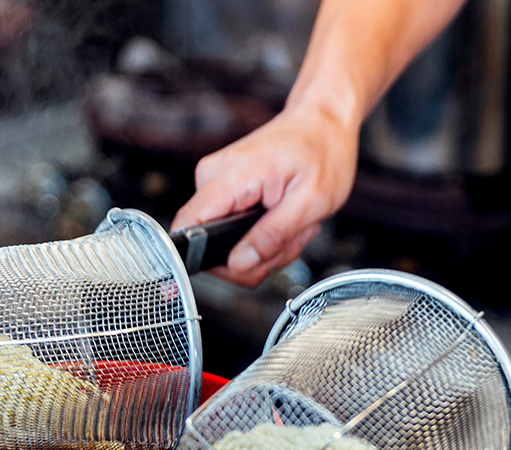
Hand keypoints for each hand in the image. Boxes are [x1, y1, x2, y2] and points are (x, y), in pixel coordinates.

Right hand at [172, 102, 360, 287]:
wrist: (323, 122)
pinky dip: (261, 235)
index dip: (202, 258)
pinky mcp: (226, 192)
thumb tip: (239, 263)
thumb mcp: (312, 201)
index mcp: (233, 175)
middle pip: (210, 245)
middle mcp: (215, 177)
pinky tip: (282, 220)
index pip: (187, 227)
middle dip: (254, 257)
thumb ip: (273, 236)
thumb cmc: (322, 150)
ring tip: (291, 225)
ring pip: (226, 244)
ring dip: (263, 247)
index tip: (237, 266)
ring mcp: (219, 184)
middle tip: (288, 240)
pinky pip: (233, 231)